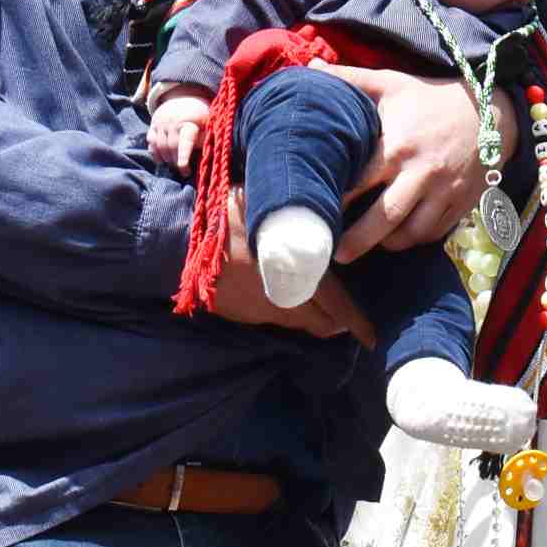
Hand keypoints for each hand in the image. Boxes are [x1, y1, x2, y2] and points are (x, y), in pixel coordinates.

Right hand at [147, 88, 212, 174]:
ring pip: (159, 147)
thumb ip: (207, 138)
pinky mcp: (153, 124)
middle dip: (176, 162)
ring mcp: (160, 122)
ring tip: (174, 165)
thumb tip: (210, 157)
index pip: (184, 143)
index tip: (184, 171)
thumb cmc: (201, 114)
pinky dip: (155, 153)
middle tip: (184, 171)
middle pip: (170, 148)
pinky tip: (162, 160)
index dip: (183, 158)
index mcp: (188, 122)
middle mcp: (171, 122)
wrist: (185, 95)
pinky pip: (151, 142)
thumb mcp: (210, 123)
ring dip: (166, 159)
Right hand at [203, 191, 374, 341]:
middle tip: (353, 323)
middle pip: (321, 323)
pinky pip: (274, 317)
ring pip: (298, 322)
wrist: (174, 239)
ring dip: (313, 317)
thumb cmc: (225, 215)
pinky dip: (288, 310)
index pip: (337, 304)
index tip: (371, 337)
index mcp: (296, 272)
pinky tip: (287, 295)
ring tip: (324, 307)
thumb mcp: (270, 208)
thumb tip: (333, 222)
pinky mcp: (240, 314)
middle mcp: (282, 299)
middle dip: (340, 324)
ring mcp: (258, 311)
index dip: (356, 322)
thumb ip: (304, 221)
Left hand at [318, 66, 495, 264]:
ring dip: (386, 243)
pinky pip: (434, 233)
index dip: (335, 200)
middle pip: (384, 219)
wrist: (490, 109)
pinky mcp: (461, 204)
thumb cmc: (430, 99)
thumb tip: (310, 68)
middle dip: (356, 242)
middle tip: (333, 255)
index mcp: (397, 146)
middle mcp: (421, 173)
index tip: (315, 211)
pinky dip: (414, 239)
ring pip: (411, 233)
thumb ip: (349, 78)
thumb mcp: (391, 83)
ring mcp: (444, 192)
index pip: (359, 182)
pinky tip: (398, 235)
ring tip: (367, 245)